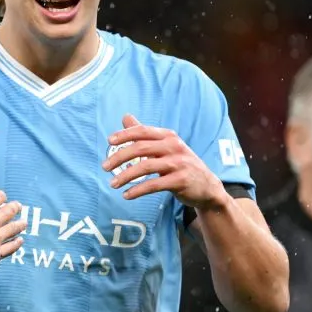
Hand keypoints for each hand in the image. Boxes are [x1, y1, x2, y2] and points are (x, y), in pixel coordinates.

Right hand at [0, 170, 24, 258]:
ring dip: (20, 224)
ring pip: (14, 229)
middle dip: (14, 208)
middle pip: (10, 211)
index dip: (0, 197)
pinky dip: (16, 243)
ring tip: (24, 222)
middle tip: (17, 207)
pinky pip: (11, 248)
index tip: (1, 198)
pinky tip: (20, 241)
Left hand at [102, 114, 223, 208]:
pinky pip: (154, 185)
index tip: (109, 141)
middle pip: (141, 148)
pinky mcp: (181, 181)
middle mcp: (174, 147)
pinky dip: (138, 190)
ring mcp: (179, 164)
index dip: (125, 134)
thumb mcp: (166, 146)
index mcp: (169, 136)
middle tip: (104, 167)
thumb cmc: (181, 165)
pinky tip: (127, 195)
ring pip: (145, 167)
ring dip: (125, 176)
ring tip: (112, 184)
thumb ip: (145, 134)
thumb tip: (125, 117)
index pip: (143, 131)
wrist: (207, 187)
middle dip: (119, 157)